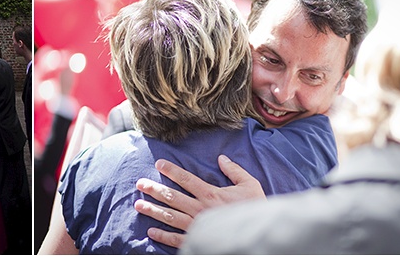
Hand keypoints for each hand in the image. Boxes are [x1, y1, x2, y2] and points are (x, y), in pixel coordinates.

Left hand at [135, 155, 264, 248]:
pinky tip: (151, 231)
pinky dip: (163, 236)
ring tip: (138, 205)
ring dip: (153, 210)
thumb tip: (221, 158)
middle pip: (173, 197)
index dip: (172, 170)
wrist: (261, 234)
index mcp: (211, 194)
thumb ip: (234, 171)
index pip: (186, 179)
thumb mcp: (250, 185)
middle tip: (139, 184)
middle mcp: (201, 209)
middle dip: (154, 190)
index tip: (158, 164)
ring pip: (170, 217)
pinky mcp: (199, 240)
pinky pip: (178, 239)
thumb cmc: (255, 209)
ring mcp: (198, 226)